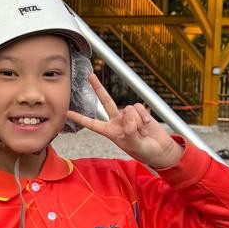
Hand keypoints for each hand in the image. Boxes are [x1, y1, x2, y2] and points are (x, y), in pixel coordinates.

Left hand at [66, 76, 183, 169]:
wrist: (161, 150)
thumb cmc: (145, 152)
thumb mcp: (135, 146)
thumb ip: (130, 132)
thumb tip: (128, 117)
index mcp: (110, 132)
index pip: (92, 123)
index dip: (80, 118)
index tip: (67, 113)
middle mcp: (117, 121)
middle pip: (106, 101)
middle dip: (98, 88)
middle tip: (89, 75)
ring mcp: (128, 115)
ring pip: (128, 108)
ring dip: (137, 120)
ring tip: (142, 132)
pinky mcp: (140, 112)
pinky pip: (139, 107)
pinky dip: (144, 116)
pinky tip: (147, 125)